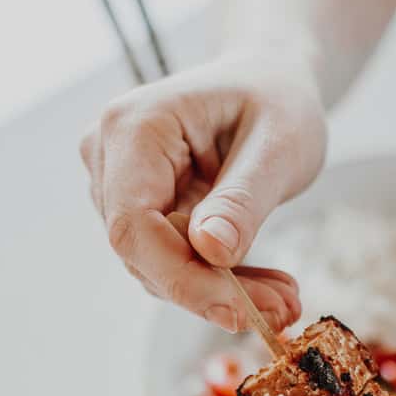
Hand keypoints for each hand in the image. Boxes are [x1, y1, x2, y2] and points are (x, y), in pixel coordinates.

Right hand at [80, 55, 326, 331]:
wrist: (269, 83)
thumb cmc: (276, 100)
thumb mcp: (279, 145)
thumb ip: (242, 199)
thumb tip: (210, 250)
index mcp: (134, 127)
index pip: (135, 226)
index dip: (183, 280)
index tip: (240, 312)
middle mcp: (110, 155)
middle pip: (145, 254)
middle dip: (215, 292)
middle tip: (285, 309)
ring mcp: (118, 184)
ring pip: (159, 268)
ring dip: (223, 292)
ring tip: (284, 297)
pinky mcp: (140, 209)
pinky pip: (173, 262)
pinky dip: (221, 281)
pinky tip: (266, 285)